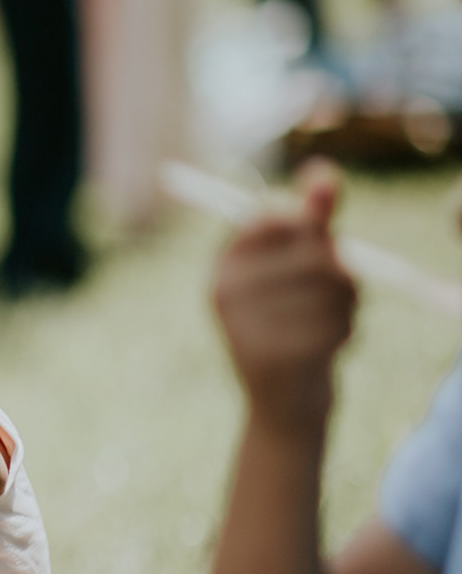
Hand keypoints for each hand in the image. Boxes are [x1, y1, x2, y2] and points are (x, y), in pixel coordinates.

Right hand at [212, 165, 355, 432]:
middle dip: (340, 266)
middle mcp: (226, 293)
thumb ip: (310, 219)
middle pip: (311, 248)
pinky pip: (335, 320)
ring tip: (333, 319)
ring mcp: (248, 325)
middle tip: (339, 289)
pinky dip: (346, 329)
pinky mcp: (277, 356)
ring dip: (348, 299)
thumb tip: (323, 170)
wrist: (281, 404)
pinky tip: (329, 346)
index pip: (269, 214)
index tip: (316, 244)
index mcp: (223, 268)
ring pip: (331, 282)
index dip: (305, 222)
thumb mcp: (295, 268)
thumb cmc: (292, 325)